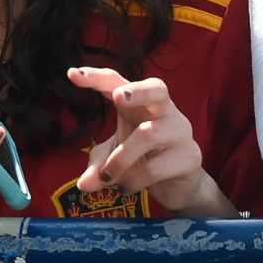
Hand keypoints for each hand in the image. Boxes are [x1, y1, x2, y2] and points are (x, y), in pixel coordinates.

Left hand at [67, 67, 221, 213]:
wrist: (178, 186)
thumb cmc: (142, 160)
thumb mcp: (113, 159)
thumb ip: (97, 167)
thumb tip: (84, 185)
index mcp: (139, 104)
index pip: (118, 82)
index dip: (97, 77)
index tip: (72, 74)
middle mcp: (163, 111)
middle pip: (157, 88)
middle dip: (137, 90)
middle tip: (118, 97)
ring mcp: (180, 132)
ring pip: (149, 134)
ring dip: (120, 160)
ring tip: (108, 178)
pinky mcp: (190, 157)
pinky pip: (156, 167)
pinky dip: (134, 180)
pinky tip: (126, 188)